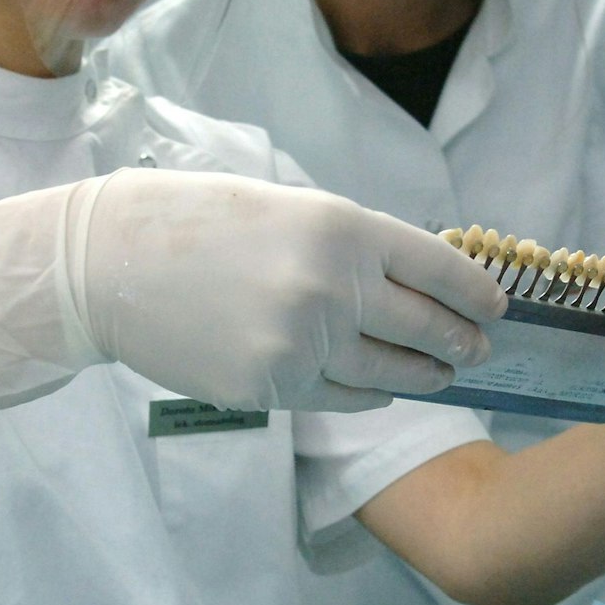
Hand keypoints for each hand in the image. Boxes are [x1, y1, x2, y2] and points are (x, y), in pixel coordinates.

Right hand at [0, 170, 504, 418]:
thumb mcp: (287, 207)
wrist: (106, 264)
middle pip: (426, 328)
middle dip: (462, 342)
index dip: (475, 292)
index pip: (438, 267)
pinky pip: (342, 397)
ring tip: (441, 375)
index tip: (498, 307)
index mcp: (341, 227)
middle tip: (479, 349)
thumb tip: (411, 279)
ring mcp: (301, 344)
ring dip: (425, 377)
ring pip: (390, 374)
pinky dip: (370, 395)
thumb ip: (349, 244)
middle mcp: (331, 287)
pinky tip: (382, 389)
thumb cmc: (195, 221)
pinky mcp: (271, 388)